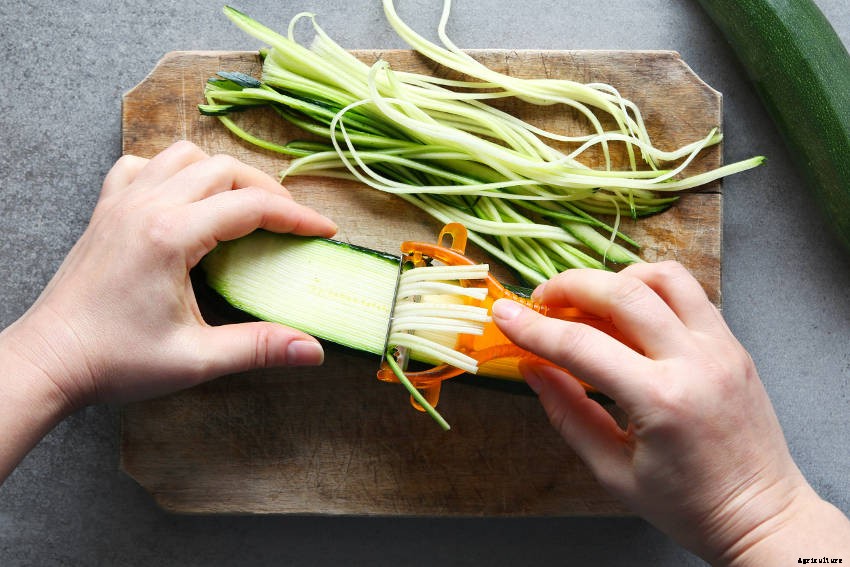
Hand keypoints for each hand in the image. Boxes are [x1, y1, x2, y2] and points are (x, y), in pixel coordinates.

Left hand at [2, 141, 336, 410]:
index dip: (296, 217)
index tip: (324, 231)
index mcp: (171, 235)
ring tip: (244, 202)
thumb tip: (313, 350)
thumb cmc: (116, 361)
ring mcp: (121, 202)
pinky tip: (183, 196)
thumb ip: (258, 348)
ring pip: (184, 155)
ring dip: (222, 172)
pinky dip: (172, 169)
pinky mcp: (105, 210)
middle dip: (266, 190)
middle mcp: (146, 205)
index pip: (250, 206)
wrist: (49, 360)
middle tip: (291, 222)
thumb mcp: (195, 359)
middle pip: (223, 169)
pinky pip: (142, 164)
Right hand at [492, 261, 849, 563]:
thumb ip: (568, 413)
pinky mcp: (733, 343)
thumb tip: (530, 368)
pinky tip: (629, 311)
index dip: (533, 327)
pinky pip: (689, 292)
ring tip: (588, 302)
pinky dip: (650, 287)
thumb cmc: (685, 505)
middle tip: (540, 301)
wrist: (763, 515)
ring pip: (662, 276)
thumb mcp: (612, 471)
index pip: (581, 345)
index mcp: (660, 400)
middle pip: (622, 292)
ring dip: (615, 278)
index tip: (502, 314)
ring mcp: (720, 346)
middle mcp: (694, 361)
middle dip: (570, 286)